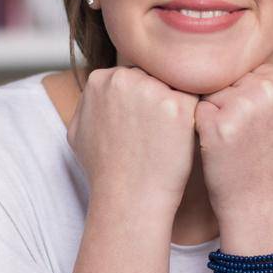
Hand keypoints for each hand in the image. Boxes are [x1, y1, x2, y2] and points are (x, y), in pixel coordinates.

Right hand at [66, 65, 198, 215]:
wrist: (129, 198)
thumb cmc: (104, 170)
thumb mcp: (77, 132)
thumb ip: (87, 103)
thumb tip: (97, 90)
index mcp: (100, 79)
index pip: (132, 74)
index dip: (141, 97)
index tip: (143, 120)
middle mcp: (124, 78)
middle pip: (154, 74)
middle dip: (160, 95)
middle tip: (160, 127)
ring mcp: (153, 89)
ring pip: (175, 83)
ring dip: (177, 103)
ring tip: (171, 133)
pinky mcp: (179, 106)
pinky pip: (195, 98)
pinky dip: (194, 114)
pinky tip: (187, 134)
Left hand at [193, 63, 272, 221]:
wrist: (263, 204)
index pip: (255, 73)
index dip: (252, 100)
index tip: (261, 126)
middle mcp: (268, 89)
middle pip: (233, 80)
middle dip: (233, 104)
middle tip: (246, 136)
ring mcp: (242, 106)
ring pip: (214, 93)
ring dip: (217, 114)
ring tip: (234, 142)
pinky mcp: (216, 125)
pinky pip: (199, 110)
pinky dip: (202, 126)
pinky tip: (217, 146)